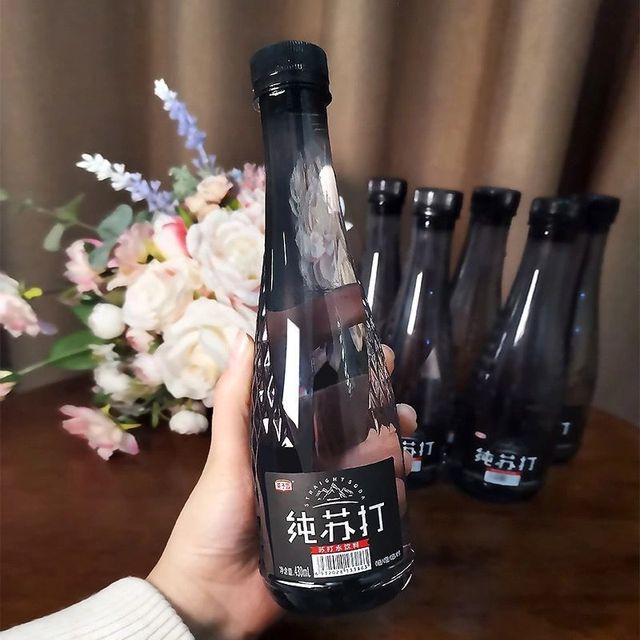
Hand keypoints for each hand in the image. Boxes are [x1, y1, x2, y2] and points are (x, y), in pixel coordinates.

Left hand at [148, 336, 416, 639]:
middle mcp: (309, 462)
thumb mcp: (224, 457)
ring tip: (407, 456)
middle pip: (357, 431)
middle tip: (406, 416)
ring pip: (372, 465)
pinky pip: (372, 508)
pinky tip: (401, 492)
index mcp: (283, 438)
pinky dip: (392, 496)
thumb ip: (234, 403)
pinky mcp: (338, 531)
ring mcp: (327, 497)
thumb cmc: (215, 518)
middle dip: (386, 418)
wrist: (214, 597)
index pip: (324, 399)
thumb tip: (244, 338)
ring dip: (395, 455)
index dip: (353, 378)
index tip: (380, 359)